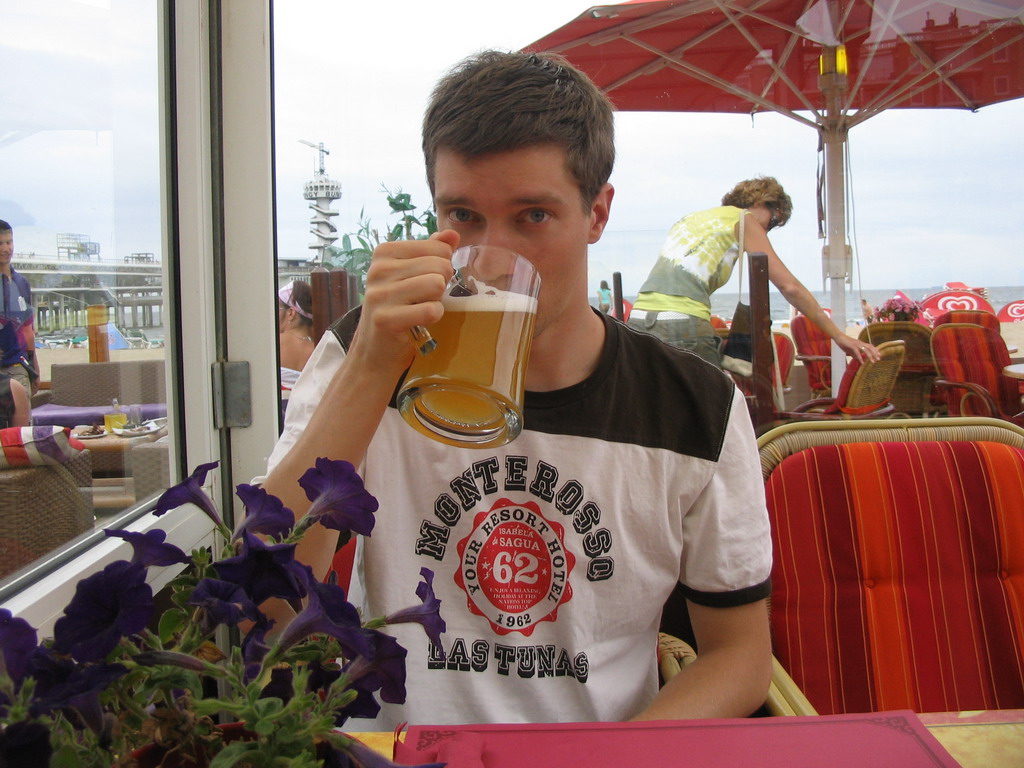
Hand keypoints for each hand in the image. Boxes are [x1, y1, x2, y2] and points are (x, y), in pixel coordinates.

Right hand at [351, 230, 458, 372]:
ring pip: (436, 284)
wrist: (376, 351)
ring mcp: (379, 294)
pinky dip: (433, 318)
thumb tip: (453, 234)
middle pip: (440, 265)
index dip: (442, 267)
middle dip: (441, 285)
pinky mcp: (386, 319)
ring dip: (437, 301)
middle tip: (423, 300)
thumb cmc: (398, 309)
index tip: (424, 282)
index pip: (438, 247)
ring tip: (420, 310)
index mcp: (384, 252)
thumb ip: (431, 252)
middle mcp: (378, 269)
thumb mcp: (412, 275)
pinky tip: (421, 323)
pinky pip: (430, 310)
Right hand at [836, 334, 880, 363]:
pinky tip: (862, 362)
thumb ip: (855, 354)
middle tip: (879, 359)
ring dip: (870, 356)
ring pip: (866, 350)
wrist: (839, 337)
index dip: (875, 350)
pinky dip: (860, 357)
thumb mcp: (851, 350)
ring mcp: (857, 344)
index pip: (870, 346)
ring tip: (873, 362)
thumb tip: (859, 360)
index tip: (879, 355)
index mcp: (861, 343)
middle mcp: (860, 343)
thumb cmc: (844, 343)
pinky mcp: (852, 346)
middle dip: (875, 353)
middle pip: (870, 347)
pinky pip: (857, 352)